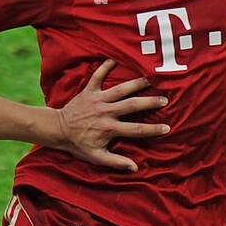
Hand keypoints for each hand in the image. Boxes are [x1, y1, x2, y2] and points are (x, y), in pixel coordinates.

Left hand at [55, 61, 169, 171]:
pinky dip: (105, 66)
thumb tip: (135, 168)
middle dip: (149, 102)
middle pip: (132, 105)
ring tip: (150, 78)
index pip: (136, 130)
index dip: (152, 129)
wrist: (58, 130)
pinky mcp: (89, 90)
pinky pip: (98, 75)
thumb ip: (116, 162)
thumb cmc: (79, 144)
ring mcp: (97, 99)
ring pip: (120, 89)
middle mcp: (105, 112)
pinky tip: (115, 57)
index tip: (167, 128)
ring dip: (135, 83)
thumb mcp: (96, 157)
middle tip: (165, 99)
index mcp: (109, 129)